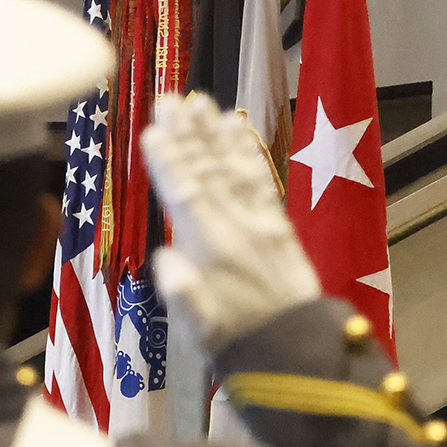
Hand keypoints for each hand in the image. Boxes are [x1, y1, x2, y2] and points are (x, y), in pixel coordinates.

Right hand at [143, 91, 321, 350]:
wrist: (293, 349)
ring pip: (233, 169)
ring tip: (198, 101)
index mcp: (211, 251)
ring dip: (213, 133)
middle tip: (171, 98)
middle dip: (188, 134)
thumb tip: (166, 261)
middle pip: (208, 172)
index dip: (169, 162)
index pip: (186, 195)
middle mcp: (236, 228)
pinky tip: (235, 129)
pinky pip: (259, 180)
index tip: (154, 131)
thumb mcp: (198, 328)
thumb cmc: (233, 341)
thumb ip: (183, 293)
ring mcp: (259, 223)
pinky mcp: (276, 224)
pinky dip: (246, 151)